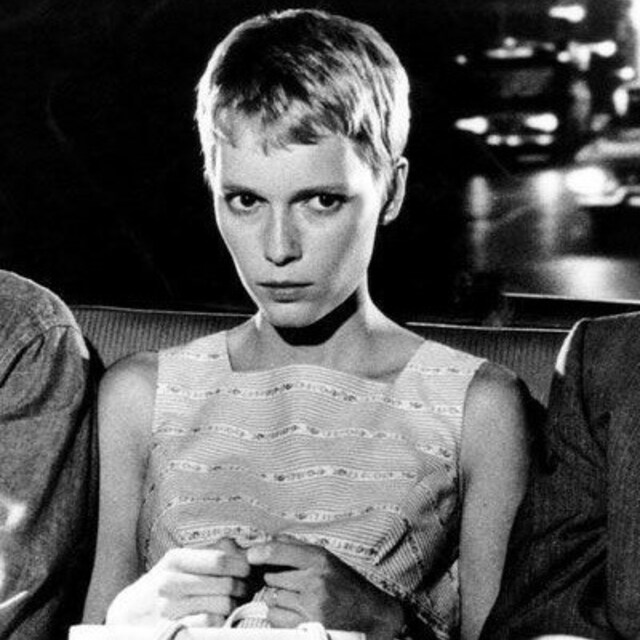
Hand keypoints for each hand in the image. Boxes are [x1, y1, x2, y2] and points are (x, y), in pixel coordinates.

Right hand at [106, 538, 249, 626]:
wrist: (129, 614)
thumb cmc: (164, 584)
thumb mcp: (181, 562)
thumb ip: (212, 552)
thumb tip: (243, 549)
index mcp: (176, 559)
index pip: (220, 560)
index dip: (240, 565)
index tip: (246, 570)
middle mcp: (170, 582)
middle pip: (226, 583)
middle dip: (241, 587)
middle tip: (243, 589)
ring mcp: (169, 609)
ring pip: (223, 605)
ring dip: (233, 605)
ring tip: (230, 602)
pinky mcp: (172, 630)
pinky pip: (212, 624)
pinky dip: (220, 620)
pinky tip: (216, 616)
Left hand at [247, 539, 403, 639]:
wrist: (372, 616)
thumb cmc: (347, 585)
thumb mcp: (328, 560)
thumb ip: (299, 549)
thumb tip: (271, 540)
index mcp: (320, 559)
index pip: (281, 550)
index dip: (261, 552)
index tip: (249, 555)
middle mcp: (315, 580)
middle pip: (273, 576)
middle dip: (276, 580)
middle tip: (292, 585)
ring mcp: (311, 605)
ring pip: (273, 598)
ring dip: (278, 599)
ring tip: (298, 600)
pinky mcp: (307, 626)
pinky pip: (276, 618)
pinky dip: (280, 617)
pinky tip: (297, 614)